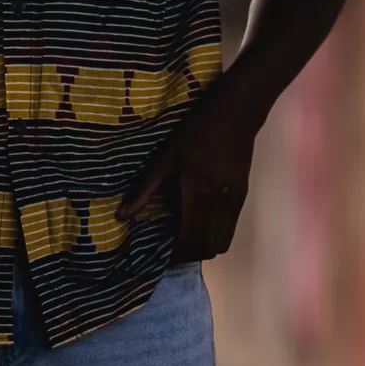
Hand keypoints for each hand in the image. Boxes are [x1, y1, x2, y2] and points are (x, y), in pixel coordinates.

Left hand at [116, 76, 260, 263]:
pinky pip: (230, 229)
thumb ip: (146, 188)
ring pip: (222, 243)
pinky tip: (200, 221)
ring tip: (186, 236)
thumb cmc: (196, 130)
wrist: (236, 111)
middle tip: (172, 247)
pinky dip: (215, 233)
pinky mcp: (243, 196)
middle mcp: (219, 201)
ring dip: (204, 246)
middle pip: (207, 248)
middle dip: (189, 253)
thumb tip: (121, 216)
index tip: (162, 254)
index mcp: (196, 191)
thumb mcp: (167, 156)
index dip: (176, 254)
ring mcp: (235, 201)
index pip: (189, 239)